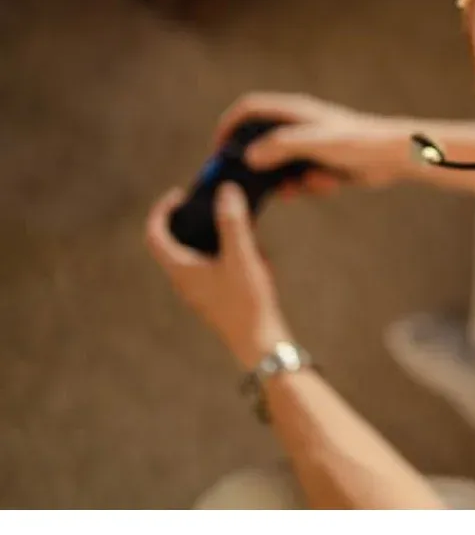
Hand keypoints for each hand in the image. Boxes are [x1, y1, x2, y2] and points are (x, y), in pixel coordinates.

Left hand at [146, 182, 294, 369]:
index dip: (162, 210)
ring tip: (244, 231)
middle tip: (213, 205)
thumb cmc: (246, 302)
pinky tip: (257, 256)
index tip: (181, 194)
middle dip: (193, 219)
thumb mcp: (242, 257)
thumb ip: (233, 223)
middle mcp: (183, 279)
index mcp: (181, 268)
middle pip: (174, 241)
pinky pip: (213, 266)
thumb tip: (225, 192)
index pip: (155, 234)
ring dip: (216, 237)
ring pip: (196, 253)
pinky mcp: (214, 295)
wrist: (259, 342)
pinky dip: (228, 253)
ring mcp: (198, 289)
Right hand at [214, 93, 410, 200]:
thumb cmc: (358, 141)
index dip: (229, 126)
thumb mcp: (315, 142)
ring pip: (281, 166)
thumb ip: (280, 147)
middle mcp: (299, 126)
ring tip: (298, 189)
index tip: (220, 151)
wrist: (393, 156)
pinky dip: (310, 185)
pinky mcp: (322, 163)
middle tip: (248, 184)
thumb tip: (249, 156)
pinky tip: (328, 184)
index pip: (249, 109)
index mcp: (294, 111)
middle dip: (256, 165)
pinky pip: (302, 179)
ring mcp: (310, 145)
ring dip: (286, 181)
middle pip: (260, 142)